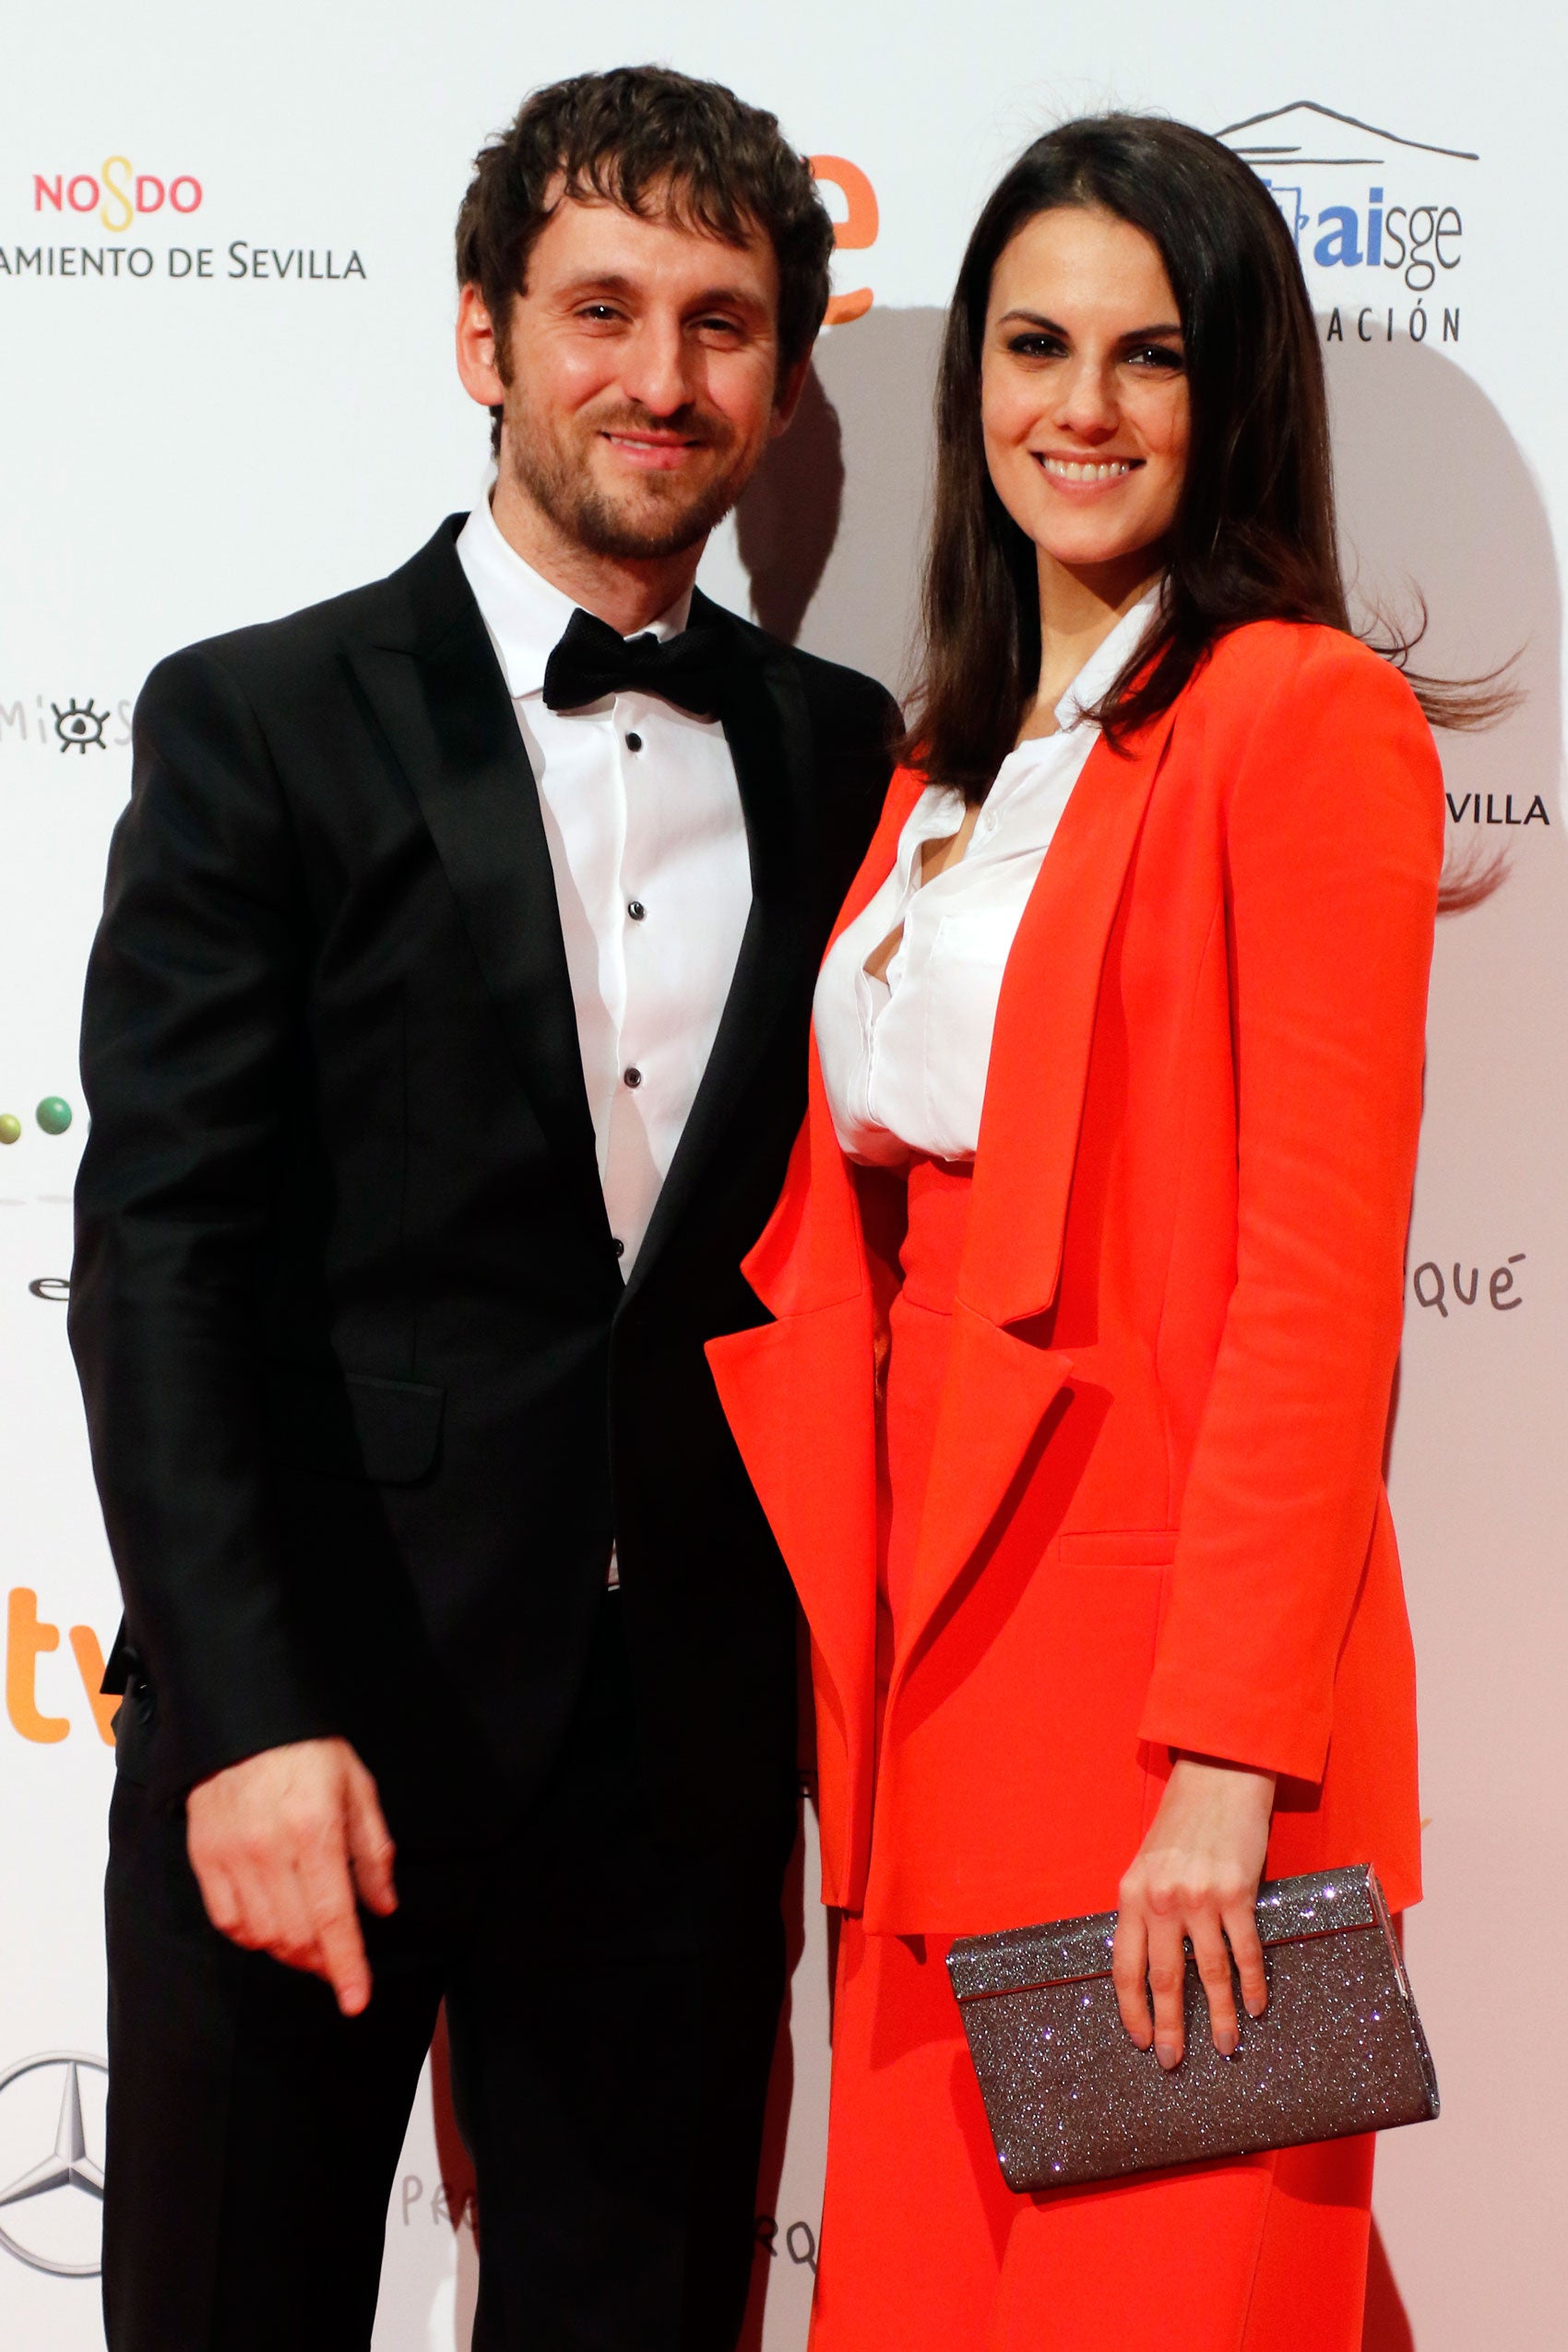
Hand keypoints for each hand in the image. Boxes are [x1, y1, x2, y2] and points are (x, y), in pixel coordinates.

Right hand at [185, 1737, 396, 2015]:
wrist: (244, 1717)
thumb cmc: (309, 1749)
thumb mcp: (357, 1788)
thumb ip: (373, 1851)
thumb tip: (383, 1907)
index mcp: (316, 1832)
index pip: (334, 1919)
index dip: (347, 1967)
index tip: (356, 2001)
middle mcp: (271, 1851)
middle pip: (297, 1936)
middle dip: (322, 1960)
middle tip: (336, 1959)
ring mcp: (232, 1857)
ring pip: (262, 1936)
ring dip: (290, 1951)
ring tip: (308, 1943)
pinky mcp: (204, 1857)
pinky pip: (227, 1920)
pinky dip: (252, 1936)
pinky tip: (270, 1926)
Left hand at [1111, 1752, 1274, 2068]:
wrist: (1218, 1777)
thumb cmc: (1183, 1823)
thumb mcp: (1148, 1863)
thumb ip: (1146, 1909)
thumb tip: (1150, 1967)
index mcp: (1131, 1893)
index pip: (1124, 1967)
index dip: (1131, 2010)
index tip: (1140, 2040)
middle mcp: (1161, 1899)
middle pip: (1163, 1979)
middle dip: (1170, 2027)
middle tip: (1174, 2063)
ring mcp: (1199, 1897)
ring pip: (1208, 1974)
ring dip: (1219, 2017)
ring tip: (1226, 2047)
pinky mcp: (1237, 1893)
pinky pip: (1245, 1952)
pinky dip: (1252, 1985)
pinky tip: (1256, 2007)